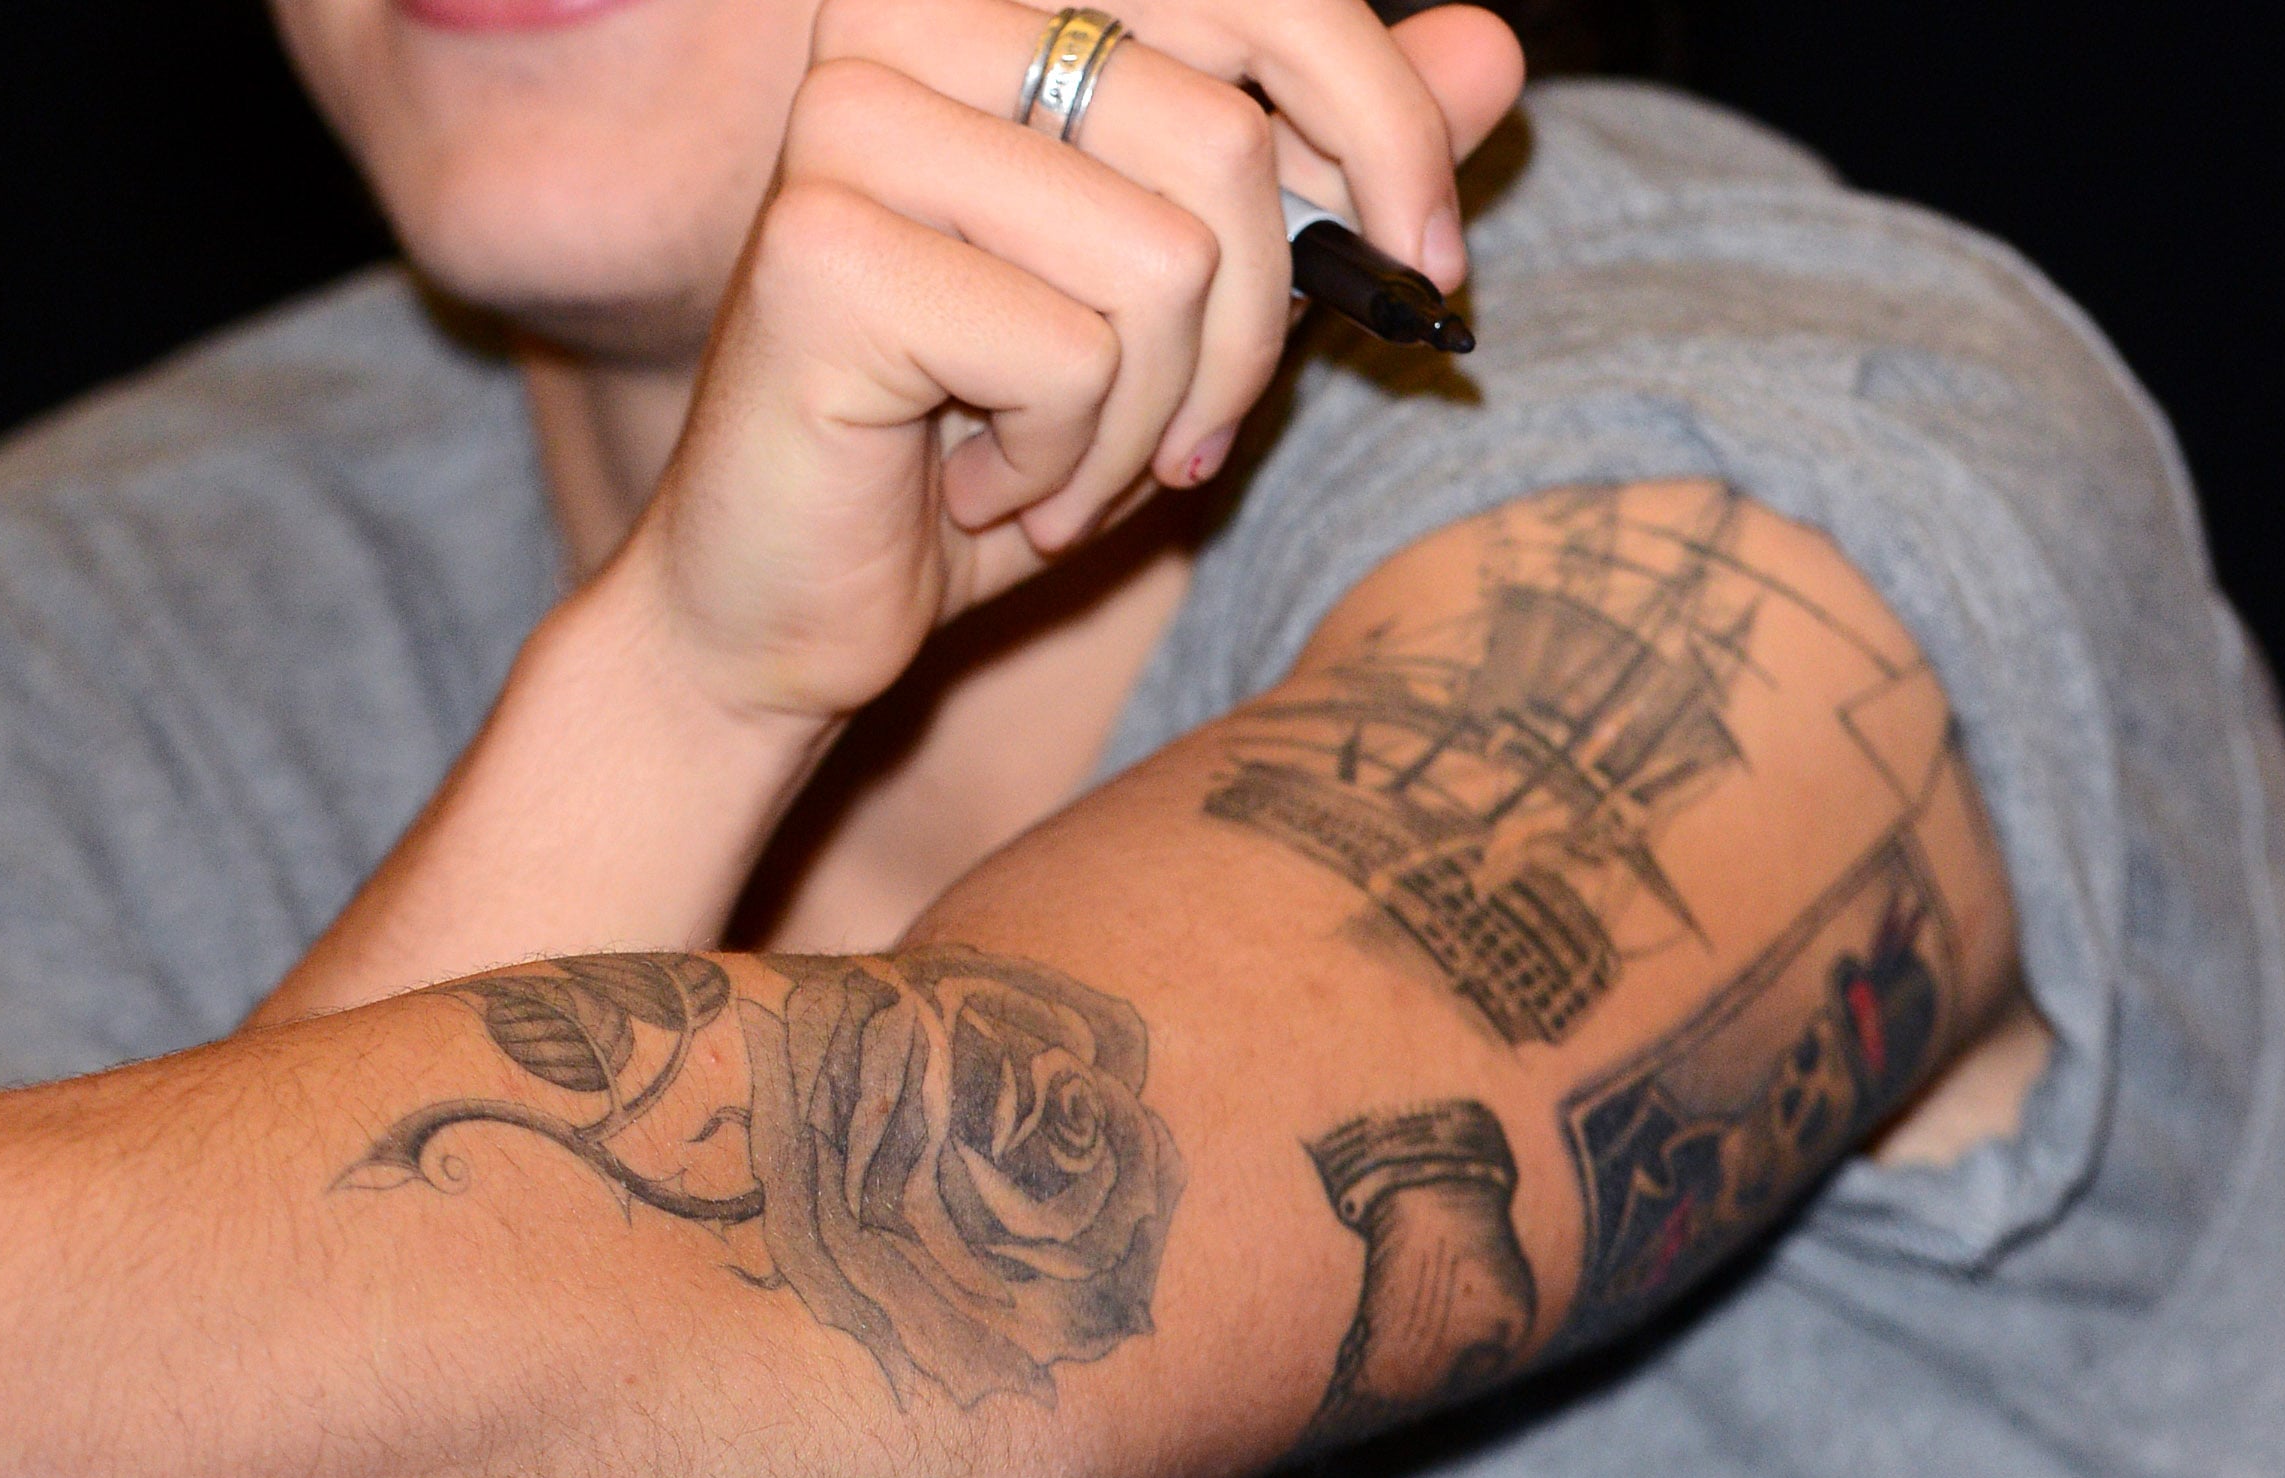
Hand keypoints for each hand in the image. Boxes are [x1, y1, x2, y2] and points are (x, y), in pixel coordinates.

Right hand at [617, 0, 1524, 724]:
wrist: (786, 611)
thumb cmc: (983, 453)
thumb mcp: (1192, 312)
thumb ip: (1323, 173)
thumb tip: (1498, 49)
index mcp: (996, 1)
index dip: (1386, 124)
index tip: (1432, 267)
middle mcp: (909, 17)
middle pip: (1225, 139)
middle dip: (1247, 337)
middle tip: (1181, 444)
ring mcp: (853, 120)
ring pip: (1164, 259)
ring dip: (1148, 422)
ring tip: (1054, 468)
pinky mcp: (823, 246)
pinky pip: (1075, 355)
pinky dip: (1065, 465)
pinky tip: (974, 485)